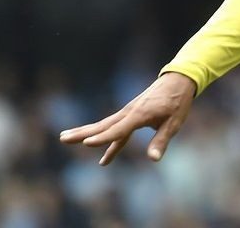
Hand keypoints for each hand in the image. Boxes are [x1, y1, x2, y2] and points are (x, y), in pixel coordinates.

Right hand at [59, 71, 196, 164]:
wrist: (178, 81)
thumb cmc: (178, 102)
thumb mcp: (174, 123)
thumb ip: (162, 140)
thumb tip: (153, 159)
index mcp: (140, 114)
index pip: (118, 129)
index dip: (103, 139)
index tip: (86, 143)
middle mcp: (129, 112)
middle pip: (103, 125)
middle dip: (82, 133)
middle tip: (62, 138)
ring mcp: (128, 112)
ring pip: (103, 125)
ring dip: (85, 132)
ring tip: (64, 138)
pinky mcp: (130, 114)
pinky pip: (113, 128)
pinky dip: (105, 138)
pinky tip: (100, 154)